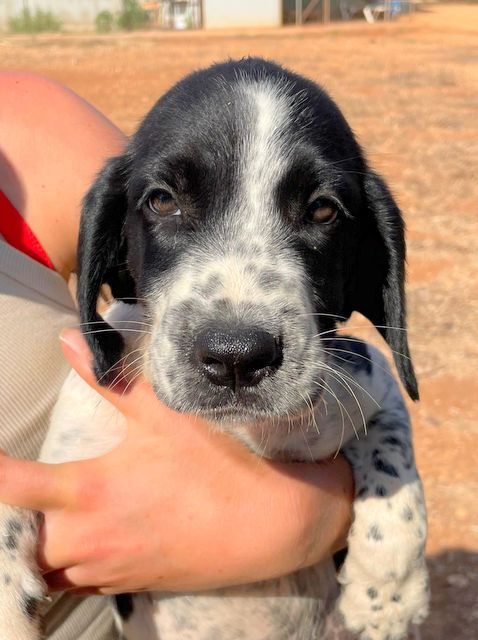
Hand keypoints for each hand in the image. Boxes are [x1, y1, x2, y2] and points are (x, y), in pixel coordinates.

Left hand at [0, 329, 352, 594]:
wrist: (267, 527)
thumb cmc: (217, 467)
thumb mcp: (166, 415)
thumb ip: (111, 380)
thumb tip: (71, 342)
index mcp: (91, 492)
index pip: (14, 487)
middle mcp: (90, 539)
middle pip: (21, 543)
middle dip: (17, 522)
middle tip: (31, 494)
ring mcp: (110, 569)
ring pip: (48, 572)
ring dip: (41, 547)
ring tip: (56, 518)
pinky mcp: (131, 585)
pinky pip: (82, 585)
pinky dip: (72, 567)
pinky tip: (93, 541)